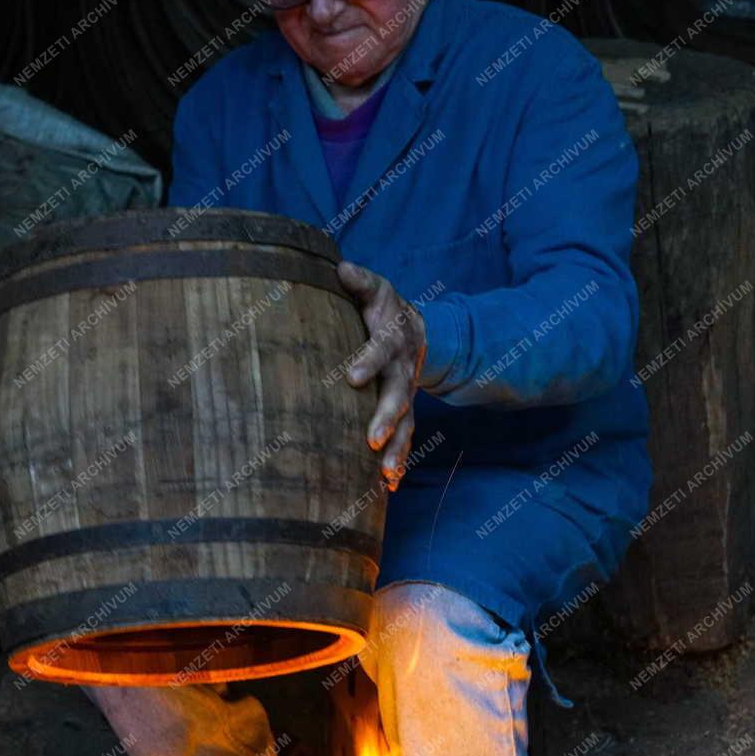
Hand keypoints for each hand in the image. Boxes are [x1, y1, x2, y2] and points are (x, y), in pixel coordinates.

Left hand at [337, 260, 426, 491]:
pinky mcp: (404, 413)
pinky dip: (399, 462)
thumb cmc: (382, 309)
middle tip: (373, 439)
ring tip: (386, 475)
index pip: (381, 349)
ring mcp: (407, 394)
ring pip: (406, 424)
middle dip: (388, 418)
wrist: (414, 330)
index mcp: (392, 338)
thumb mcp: (374, 290)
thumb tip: (341, 268)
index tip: (352, 377)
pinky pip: (405, 440)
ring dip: (397, 450)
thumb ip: (358, 281)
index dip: (368, 361)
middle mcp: (404, 370)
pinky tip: (389, 487)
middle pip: (399, 395)